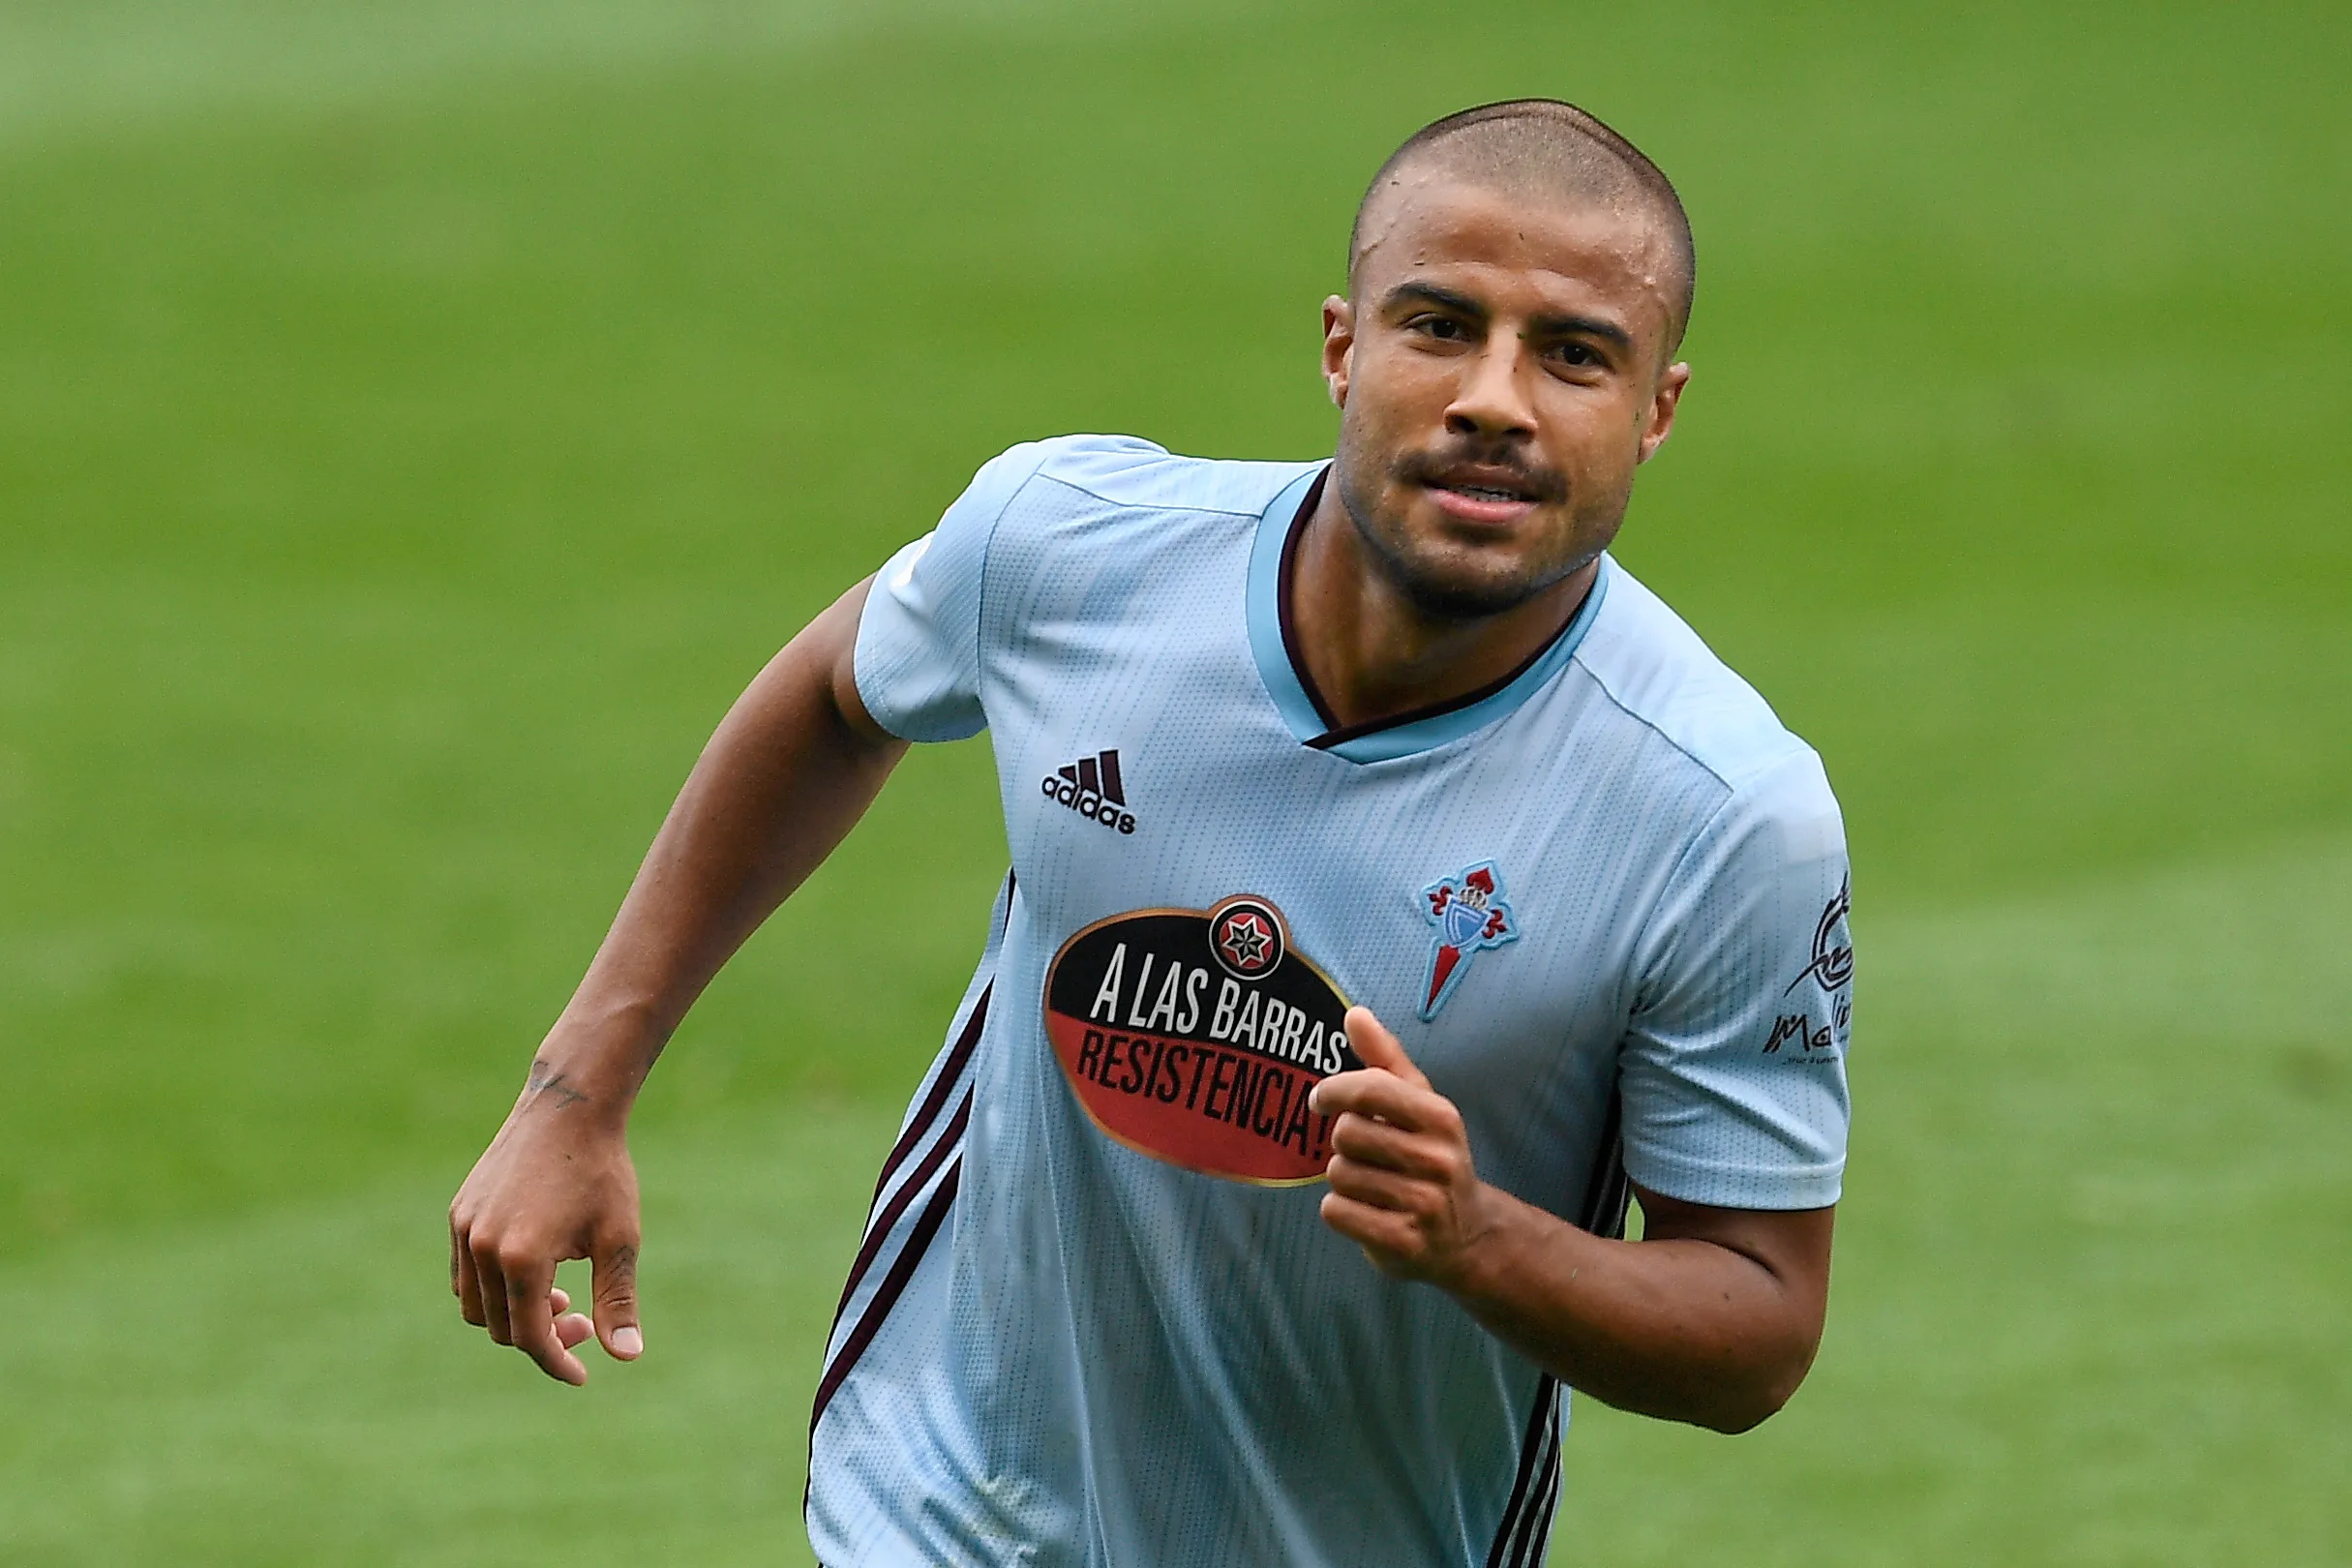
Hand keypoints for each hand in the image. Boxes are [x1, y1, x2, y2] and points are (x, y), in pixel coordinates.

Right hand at [449, 1060, 644, 1384]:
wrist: (570, 1108)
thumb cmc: (602, 1172)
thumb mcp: (619, 1238)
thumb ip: (617, 1299)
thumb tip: (627, 1356)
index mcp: (522, 1258)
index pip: (530, 1336)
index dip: (557, 1361)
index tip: (582, 1374)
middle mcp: (481, 1247)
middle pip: (501, 1328)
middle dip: (542, 1337)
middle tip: (582, 1321)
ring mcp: (464, 1229)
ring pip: (474, 1306)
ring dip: (513, 1316)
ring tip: (558, 1297)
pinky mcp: (459, 1213)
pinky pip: (463, 1275)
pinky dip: (491, 1290)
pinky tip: (531, 1275)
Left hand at [1308, 1007, 1494, 1285]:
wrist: (1467, 1236)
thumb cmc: (1432, 1158)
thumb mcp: (1419, 1105)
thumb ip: (1385, 1059)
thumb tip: (1354, 1014)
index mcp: (1441, 1117)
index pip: (1370, 1089)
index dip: (1333, 1090)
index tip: (1320, 1100)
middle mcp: (1437, 1160)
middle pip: (1346, 1133)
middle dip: (1344, 1143)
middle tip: (1365, 1154)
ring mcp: (1422, 1204)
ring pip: (1338, 1173)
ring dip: (1343, 1178)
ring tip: (1372, 1184)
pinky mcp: (1402, 1242)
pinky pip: (1336, 1211)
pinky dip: (1339, 1210)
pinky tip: (1366, 1211)